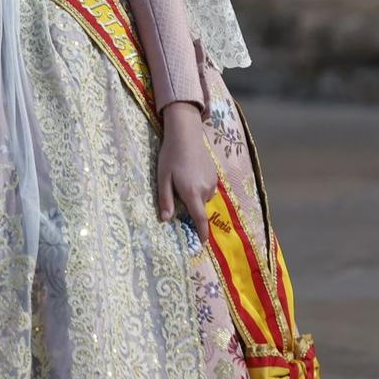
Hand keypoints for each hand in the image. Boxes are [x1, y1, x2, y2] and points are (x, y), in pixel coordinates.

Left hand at [156, 101, 216, 233]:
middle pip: (199, 208)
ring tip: (181, 179)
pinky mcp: (215, 174)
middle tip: (176, 193)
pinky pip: (207, 188)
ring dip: (194, 196)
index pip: (200, 219)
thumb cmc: (170, 156)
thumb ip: (165, 200)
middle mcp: (205, 190)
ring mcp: (212, 182)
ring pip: (203, 198)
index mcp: (192, 193)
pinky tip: (190, 173)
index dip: (202, 233)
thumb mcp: (163, 179)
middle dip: (190, 207)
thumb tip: (166, 220)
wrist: (186, 134)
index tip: (201, 244)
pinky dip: (199, 187)